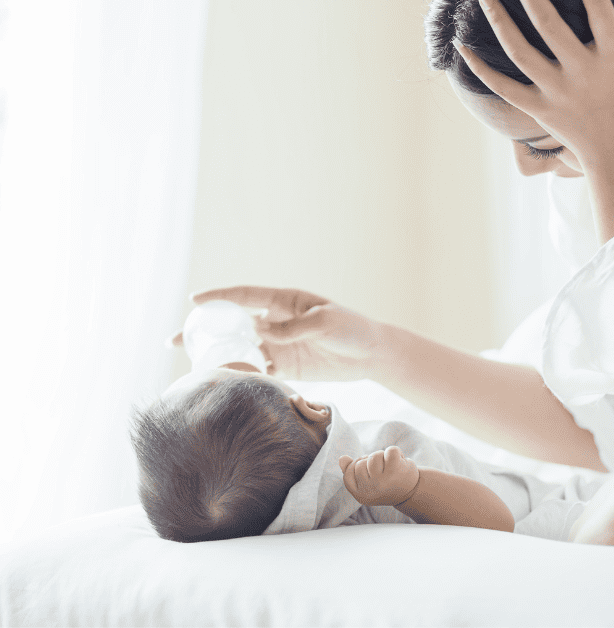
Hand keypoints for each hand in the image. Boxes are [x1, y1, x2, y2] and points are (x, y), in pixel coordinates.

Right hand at [168, 286, 389, 381]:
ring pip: (240, 349)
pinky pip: (256, 371)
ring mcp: (278, 345)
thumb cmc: (352, 329)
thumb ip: (293, 327)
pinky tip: (222, 385)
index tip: (194, 301)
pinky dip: (239, 376)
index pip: (245, 297)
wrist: (372, 355)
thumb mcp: (326, 322)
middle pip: (233, 324)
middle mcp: (276, 322)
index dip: (219, 298)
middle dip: (203, 330)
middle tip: (174, 340)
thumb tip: (259, 329)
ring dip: (216, 356)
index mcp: (285, 302)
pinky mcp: (285, 367)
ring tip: (189, 367)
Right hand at [339, 447, 419, 506]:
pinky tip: (399, 462)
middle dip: (370, 461)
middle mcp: (370, 490)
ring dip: (383, 457)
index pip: (348, 473)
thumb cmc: (386, 484)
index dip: (356, 466)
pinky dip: (396, 452)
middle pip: (360, 463)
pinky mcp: (395, 471)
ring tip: (390, 466)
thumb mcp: (367, 482)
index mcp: (360, 495)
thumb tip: (342, 459)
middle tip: (382, 470)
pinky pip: (390, 450)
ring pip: (374, 456)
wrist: (410, 492)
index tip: (368, 470)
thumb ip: (352, 472)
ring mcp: (382, 481)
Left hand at [453, 0, 613, 170]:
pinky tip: (463, 45)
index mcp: (613, 56)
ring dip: (498, 19)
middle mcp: (582, 72)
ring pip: (519, 51)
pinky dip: (481, 68)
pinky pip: (503, 87)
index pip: (597, 5)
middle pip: (548, 23)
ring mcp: (557, 92)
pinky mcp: (538, 109)